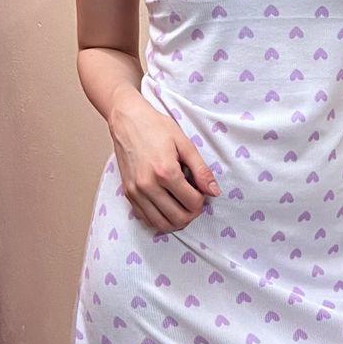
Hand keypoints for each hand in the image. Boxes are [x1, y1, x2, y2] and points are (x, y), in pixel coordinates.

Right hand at [109, 91, 220, 230]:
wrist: (127, 120)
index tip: (201, 190)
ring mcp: (135, 192)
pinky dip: (159, 219)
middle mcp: (148, 185)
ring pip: (161, 224)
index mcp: (165, 172)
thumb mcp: (184, 143)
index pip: (192, 203)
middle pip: (177, 218)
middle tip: (195, 201)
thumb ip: (201, 170)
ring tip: (183, 207)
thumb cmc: (156, 127)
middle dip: (191, 213)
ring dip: (176, 221)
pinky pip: (146, 218)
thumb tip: (214, 192)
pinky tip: (167, 207)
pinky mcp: (128, 193)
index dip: (202, 200)